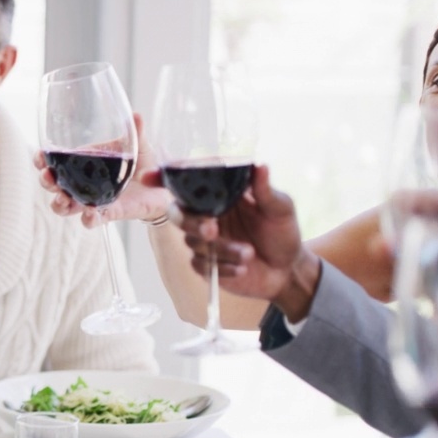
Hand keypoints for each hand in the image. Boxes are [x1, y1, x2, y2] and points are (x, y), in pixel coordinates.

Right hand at [35, 113, 172, 226]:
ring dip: (59, 204)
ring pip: (65, 206)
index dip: (42, 160)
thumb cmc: (145, 162)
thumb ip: (136, 132)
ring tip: (63, 199)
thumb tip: (136, 115)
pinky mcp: (108, 213)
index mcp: (83, 162)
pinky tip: (89, 213)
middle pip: (54, 185)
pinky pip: (92, 220)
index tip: (39, 157)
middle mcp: (82, 183)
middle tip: (49, 177)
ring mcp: (92, 199)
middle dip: (47, 182)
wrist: (161, 186)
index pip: (55, 161)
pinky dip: (87, 219)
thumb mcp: (139, 145)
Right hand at [148, 164, 320, 319]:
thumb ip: (265, 190)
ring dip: (222, 250)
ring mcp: (203, 241)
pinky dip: (223, 267)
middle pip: (178, 214)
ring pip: (193, 242)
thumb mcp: (280, 208)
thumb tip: (259, 165)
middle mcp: (206, 215)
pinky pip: (201, 265)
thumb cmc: (283, 234)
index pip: (187, 184)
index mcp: (219, 196)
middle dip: (191, 222)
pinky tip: (243, 268)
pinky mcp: (205, 265)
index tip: (149, 177)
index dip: (164, 178)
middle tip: (213, 230)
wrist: (288, 272)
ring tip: (249, 254)